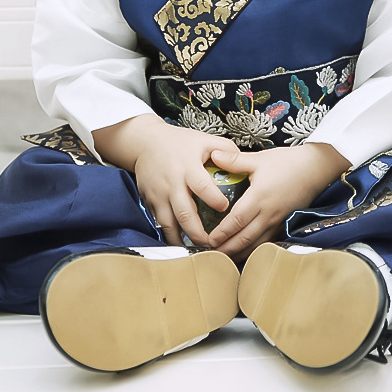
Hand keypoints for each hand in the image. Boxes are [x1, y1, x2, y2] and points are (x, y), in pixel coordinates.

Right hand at [92, 114, 240, 247]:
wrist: (145, 143)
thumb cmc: (179, 142)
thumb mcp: (204, 140)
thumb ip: (227, 150)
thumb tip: (245, 162)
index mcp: (188, 167)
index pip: (203, 187)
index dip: (215, 200)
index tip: (226, 208)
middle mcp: (172, 183)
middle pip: (185, 213)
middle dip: (199, 233)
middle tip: (213, 244)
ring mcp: (159, 195)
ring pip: (169, 224)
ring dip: (183, 240)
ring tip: (197, 251)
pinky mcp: (150, 202)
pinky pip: (160, 223)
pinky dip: (171, 235)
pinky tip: (182, 243)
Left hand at [205, 142, 350, 261]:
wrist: (315, 168)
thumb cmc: (288, 162)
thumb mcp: (259, 159)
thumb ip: (234, 160)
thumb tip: (212, 154)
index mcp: (259, 197)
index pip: (236, 221)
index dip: (221, 233)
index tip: (208, 239)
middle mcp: (268, 213)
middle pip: (244, 238)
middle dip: (226, 249)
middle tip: (210, 254)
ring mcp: (277, 221)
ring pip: (256, 245)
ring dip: (239, 253)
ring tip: (223, 258)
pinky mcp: (284, 224)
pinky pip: (267, 242)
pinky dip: (253, 250)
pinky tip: (244, 252)